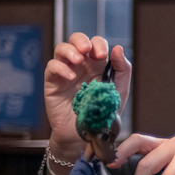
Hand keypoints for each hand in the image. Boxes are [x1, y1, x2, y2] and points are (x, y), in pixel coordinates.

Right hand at [44, 33, 131, 152]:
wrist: (86, 135)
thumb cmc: (102, 113)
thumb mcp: (119, 92)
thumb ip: (122, 70)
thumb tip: (118, 48)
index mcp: (97, 65)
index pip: (95, 43)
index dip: (99, 44)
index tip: (103, 55)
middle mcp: (80, 65)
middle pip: (76, 40)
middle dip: (81, 40)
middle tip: (88, 51)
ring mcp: (65, 72)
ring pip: (61, 49)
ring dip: (69, 50)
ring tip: (78, 60)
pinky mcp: (53, 83)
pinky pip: (52, 67)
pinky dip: (60, 67)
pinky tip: (70, 76)